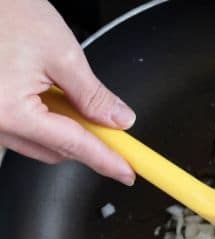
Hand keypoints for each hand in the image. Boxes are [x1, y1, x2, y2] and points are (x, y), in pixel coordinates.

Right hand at [0, 0, 135, 185]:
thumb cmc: (3, 10)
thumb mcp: (61, 52)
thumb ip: (93, 95)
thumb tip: (118, 119)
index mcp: (11, 112)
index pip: (75, 146)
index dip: (107, 160)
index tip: (127, 172)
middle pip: (57, 151)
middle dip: (87, 143)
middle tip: (111, 128)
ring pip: (40, 143)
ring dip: (65, 130)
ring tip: (69, 95)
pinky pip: (23, 130)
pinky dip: (45, 120)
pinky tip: (50, 97)